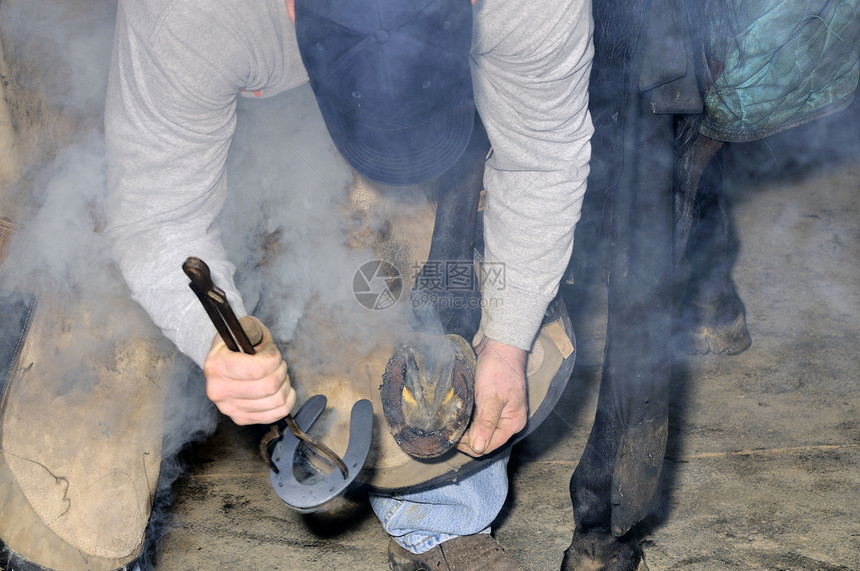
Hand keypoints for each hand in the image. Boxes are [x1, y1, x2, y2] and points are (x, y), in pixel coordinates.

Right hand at [203, 316, 295, 425]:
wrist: (224, 364)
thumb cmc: (237, 345)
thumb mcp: (242, 329)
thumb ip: (250, 328)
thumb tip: (254, 334)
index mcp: (216, 366)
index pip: (257, 369)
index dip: (274, 359)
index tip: (273, 354)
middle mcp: (218, 390)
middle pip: (269, 387)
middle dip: (281, 371)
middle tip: (278, 364)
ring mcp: (228, 408)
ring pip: (276, 401)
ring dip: (285, 385)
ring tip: (278, 375)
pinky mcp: (240, 418)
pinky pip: (276, 414)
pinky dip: (287, 401)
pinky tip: (281, 390)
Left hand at [457, 336, 527, 456]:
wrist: (499, 345)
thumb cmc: (498, 369)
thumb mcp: (491, 397)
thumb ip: (485, 423)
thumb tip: (478, 448)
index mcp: (513, 423)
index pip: (489, 446)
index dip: (470, 444)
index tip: (453, 436)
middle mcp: (508, 421)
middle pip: (485, 440)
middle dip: (467, 439)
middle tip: (449, 430)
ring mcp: (501, 413)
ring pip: (480, 430)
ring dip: (466, 430)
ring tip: (452, 424)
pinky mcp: (491, 404)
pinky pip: (479, 419)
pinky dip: (468, 420)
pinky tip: (458, 416)